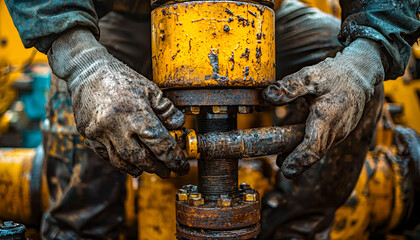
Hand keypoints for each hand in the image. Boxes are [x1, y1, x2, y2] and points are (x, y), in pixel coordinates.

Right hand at [48, 28, 188, 177]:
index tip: (181, 166)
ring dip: (139, 168)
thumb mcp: (150, 89)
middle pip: (141, 158)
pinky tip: (131, 162)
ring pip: (122, 161)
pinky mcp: (87, 135)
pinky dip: (120, 162)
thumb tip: (179, 125)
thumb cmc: (122, 78)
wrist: (87, 70)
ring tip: (151, 168)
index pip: (160, 144)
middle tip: (168, 170)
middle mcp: (116, 125)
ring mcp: (99, 132)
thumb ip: (166, 109)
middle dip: (158, 168)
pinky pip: (106, 156)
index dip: (174, 158)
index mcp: (135, 113)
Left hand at [263, 39, 384, 178]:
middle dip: (298, 162)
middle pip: (315, 152)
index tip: (286, 171)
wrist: (361, 74)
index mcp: (328, 118)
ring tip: (281, 161)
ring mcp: (337, 132)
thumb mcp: (311, 75)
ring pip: (317, 148)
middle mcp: (335, 130)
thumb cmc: (336, 74)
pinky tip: (289, 150)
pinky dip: (306, 146)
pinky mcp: (336, 130)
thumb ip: (289, 87)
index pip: (314, 147)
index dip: (299, 160)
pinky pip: (320, 141)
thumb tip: (267, 95)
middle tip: (282, 171)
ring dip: (301, 155)